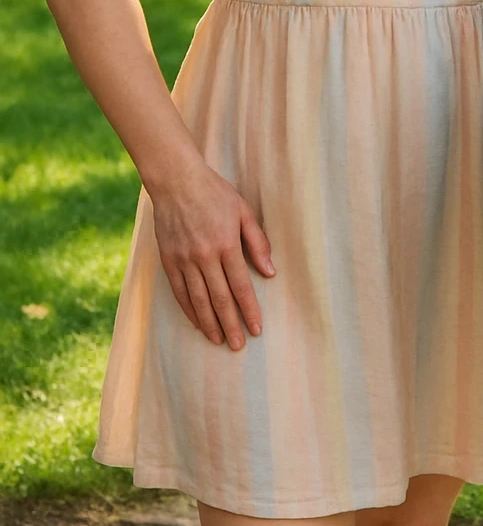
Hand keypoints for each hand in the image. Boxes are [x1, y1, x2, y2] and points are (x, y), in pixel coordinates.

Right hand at [150, 163, 274, 349]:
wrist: (176, 180)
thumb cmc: (214, 193)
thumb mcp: (243, 211)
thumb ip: (257, 242)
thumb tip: (270, 272)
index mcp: (227, 244)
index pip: (241, 286)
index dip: (249, 310)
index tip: (256, 329)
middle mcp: (204, 256)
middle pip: (220, 299)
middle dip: (231, 324)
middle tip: (239, 345)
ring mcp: (184, 259)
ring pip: (198, 300)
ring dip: (209, 323)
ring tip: (219, 341)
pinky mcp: (168, 260)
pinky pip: (179, 291)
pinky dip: (189, 310)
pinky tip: (197, 322)